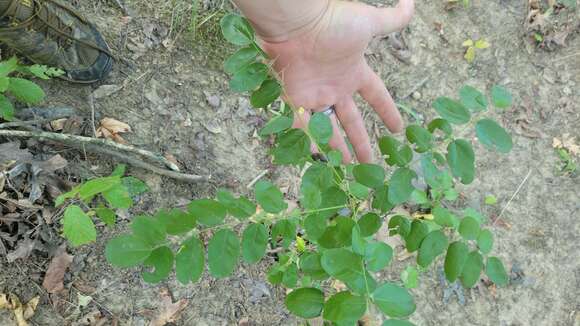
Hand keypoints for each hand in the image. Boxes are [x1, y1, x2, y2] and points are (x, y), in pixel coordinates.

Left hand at [259, 0, 413, 162]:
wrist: (298, 23)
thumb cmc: (333, 21)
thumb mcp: (368, 23)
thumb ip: (392, 20)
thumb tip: (412, 4)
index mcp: (354, 72)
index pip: (376, 96)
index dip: (387, 111)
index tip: (398, 128)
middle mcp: (336, 87)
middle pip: (352, 121)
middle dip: (362, 142)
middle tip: (372, 164)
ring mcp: (315, 96)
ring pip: (329, 129)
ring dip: (338, 149)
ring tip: (348, 169)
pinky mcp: (295, 101)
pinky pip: (302, 126)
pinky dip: (309, 142)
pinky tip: (319, 159)